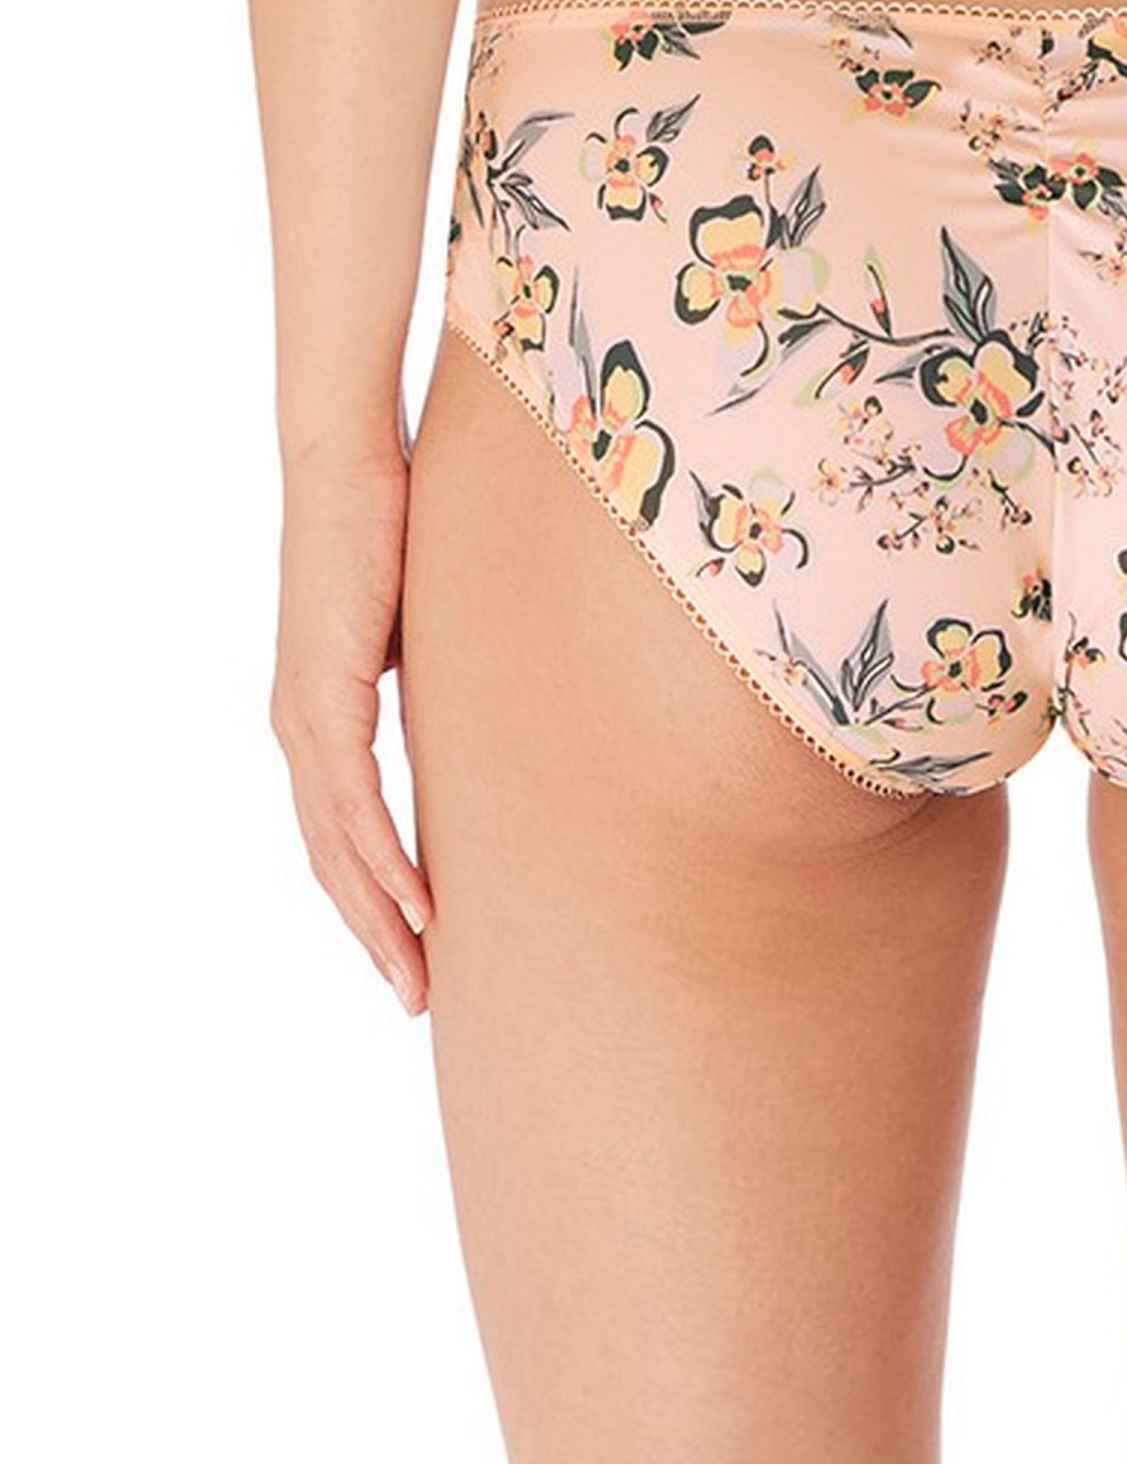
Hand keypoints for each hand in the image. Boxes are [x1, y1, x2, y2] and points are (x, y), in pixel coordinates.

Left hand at [270, 450, 433, 1015]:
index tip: (417, 954)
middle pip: (333, 860)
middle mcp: (299, 728)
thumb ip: (440, 690)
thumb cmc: (394, 532)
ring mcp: (302, 717)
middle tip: (415, 998)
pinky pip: (351, 803)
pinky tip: (414, 905)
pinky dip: (382, 860)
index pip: (342, 833)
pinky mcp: (320, 697)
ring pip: (337, 847)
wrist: (350, 465)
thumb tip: (490, 726)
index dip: (375, 900)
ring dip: (379, 918)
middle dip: (375, 936)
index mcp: (320, 718)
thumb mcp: (428, 634)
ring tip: (416, 974)